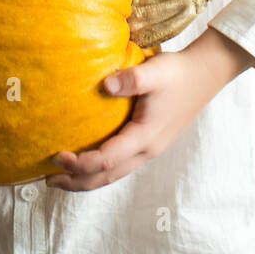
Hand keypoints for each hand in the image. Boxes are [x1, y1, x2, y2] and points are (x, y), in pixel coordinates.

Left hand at [46, 27, 254, 191]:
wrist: (206, 75)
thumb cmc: (178, 73)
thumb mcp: (155, 72)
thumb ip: (131, 79)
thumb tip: (106, 86)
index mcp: (145, 137)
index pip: (106, 159)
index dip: (80, 163)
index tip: (56, 155)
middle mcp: (147, 150)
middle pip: (107, 176)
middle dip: (77, 181)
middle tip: (48, 180)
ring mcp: (150, 149)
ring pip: (114, 174)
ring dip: (87, 180)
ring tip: (62, 179)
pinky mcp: (150, 143)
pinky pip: (121, 165)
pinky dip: (101, 170)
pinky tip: (89, 163)